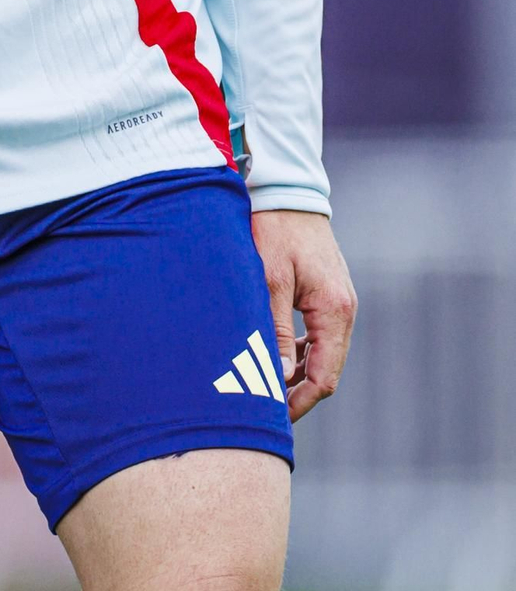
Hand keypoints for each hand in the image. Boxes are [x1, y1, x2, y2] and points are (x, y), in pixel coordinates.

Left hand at [251, 209, 357, 420]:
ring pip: (322, 353)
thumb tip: (276, 378)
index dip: (300, 402)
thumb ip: (273, 330)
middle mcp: (344, 311)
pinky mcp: (328, 294)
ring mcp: (339, 302)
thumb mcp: (268, 280)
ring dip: (297, 370)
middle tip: (263, 405)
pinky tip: (276, 351)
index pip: (325, 378)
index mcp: (334, 312)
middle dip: (297, 391)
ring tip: (264, 381)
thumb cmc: (274, 230)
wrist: (287, 190)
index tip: (273, 417)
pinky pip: (318, 334)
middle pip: (326, 370)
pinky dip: (300, 348)